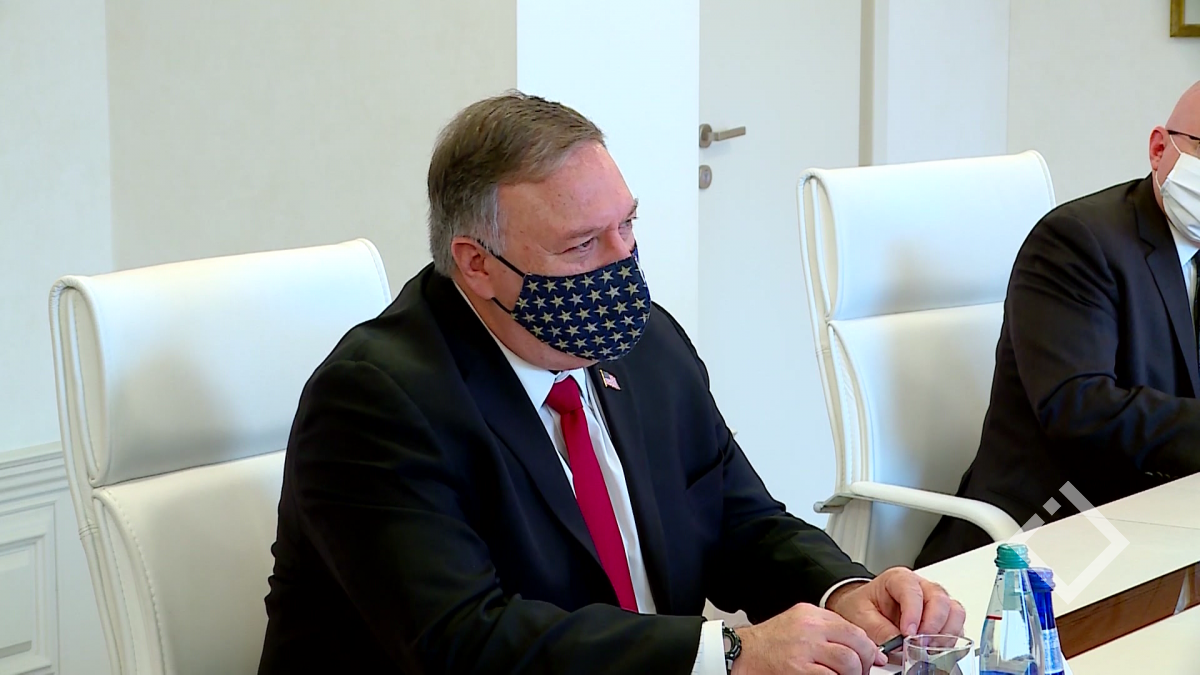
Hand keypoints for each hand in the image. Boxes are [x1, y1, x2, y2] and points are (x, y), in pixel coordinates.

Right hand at [730, 603, 886, 674]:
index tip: (874, 659)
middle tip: (862, 672)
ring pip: (848, 662)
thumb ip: (826, 629)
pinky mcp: (798, 670)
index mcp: (811, 614)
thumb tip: (863, 646)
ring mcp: (804, 649)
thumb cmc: (768, 643)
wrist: (740, 654)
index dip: (869, 648)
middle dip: (866, 662)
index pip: (853, 628)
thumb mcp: (798, 623)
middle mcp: (809, 629)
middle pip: (856, 644)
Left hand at [824, 568, 965, 644]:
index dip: (913, 613)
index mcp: (897, 579)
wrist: (862, 609)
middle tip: (920, 643)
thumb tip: (898, 643)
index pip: (912, 590)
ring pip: (954, 611)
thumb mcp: (860, 615)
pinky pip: (956, 626)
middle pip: (939, 599)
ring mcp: (933, 601)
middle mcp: (920, 587)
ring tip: (927, 648)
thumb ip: (877, 628)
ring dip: (945, 633)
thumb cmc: (862, 606)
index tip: (907, 633)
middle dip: (933, 624)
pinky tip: (934, 648)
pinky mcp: (941, 618)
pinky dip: (950, 639)